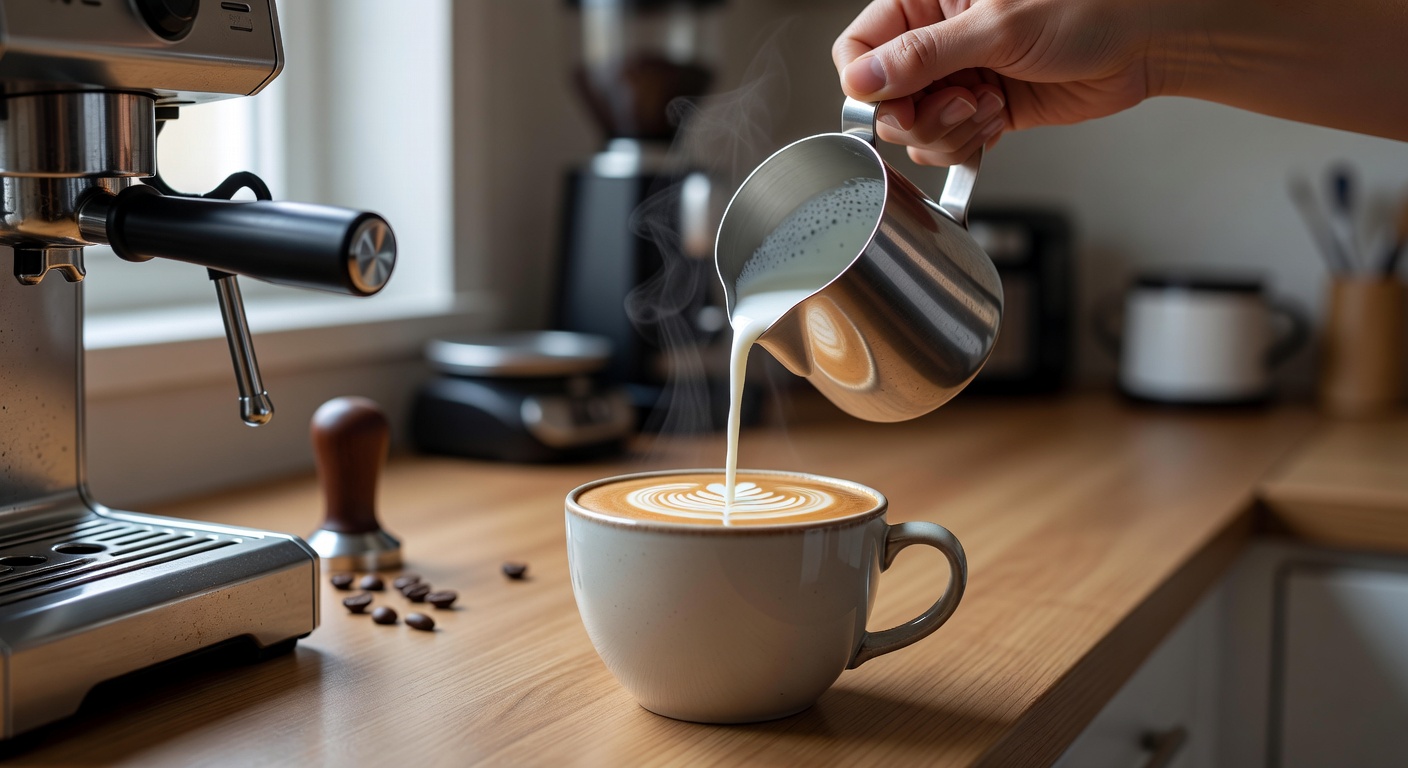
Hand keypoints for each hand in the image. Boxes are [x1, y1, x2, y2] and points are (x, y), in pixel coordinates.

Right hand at [833, 0, 1162, 165]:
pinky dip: (966, 143)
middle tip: (957, 105)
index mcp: (925, 1)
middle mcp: (936, 39)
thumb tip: (863, 80)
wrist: (1144, 40)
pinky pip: (946, 142)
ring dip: (948, 130)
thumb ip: (923, 57)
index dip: (866, 83)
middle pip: (884, 98)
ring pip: (914, 127)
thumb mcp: (996, 27)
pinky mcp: (981, 108)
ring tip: (988, 107)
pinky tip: (997, 119)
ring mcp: (957, 76)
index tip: (890, 103)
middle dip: (916, 115)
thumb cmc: (1087, 6)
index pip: (859, 47)